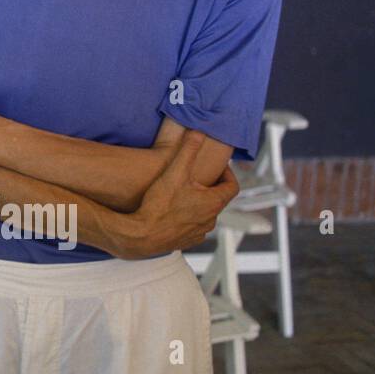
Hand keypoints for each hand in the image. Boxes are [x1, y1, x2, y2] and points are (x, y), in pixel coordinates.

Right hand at [109, 129, 239, 257]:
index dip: (228, 174)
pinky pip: (194, 227)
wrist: (142, 235)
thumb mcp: (174, 172)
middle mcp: (211, 219)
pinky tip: (173, 212)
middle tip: (196, 178)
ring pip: (206, 214)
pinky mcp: (187, 241)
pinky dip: (189, 218)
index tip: (219, 168)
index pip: (232, 186)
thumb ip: (188, 151)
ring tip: (183, 194)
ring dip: (199, 204)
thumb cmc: (159, 206)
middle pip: (218, 200)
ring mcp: (200, 232)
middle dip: (210, 188)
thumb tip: (199, 132)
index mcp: (213, 202)